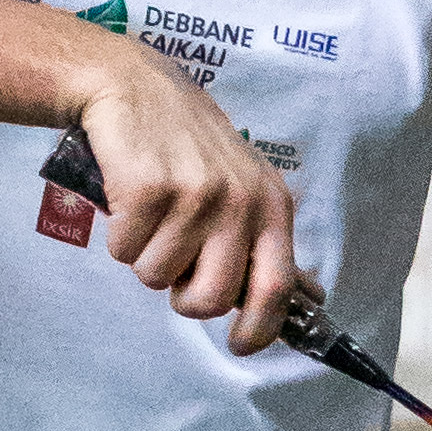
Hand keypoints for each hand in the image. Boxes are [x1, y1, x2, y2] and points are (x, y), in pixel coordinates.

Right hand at [75, 50, 303, 357]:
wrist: (134, 85)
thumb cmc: (190, 146)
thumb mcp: (246, 186)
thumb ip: (270, 244)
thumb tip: (312, 300)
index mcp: (271, 205)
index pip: (277, 287)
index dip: (259, 329)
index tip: (239, 345)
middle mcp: (239, 200)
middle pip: (209, 299)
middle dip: (183, 296)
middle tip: (174, 262)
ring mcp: (193, 193)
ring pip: (157, 278)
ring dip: (145, 257)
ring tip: (151, 214)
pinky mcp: (147, 188)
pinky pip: (124, 252)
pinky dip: (119, 236)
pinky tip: (128, 198)